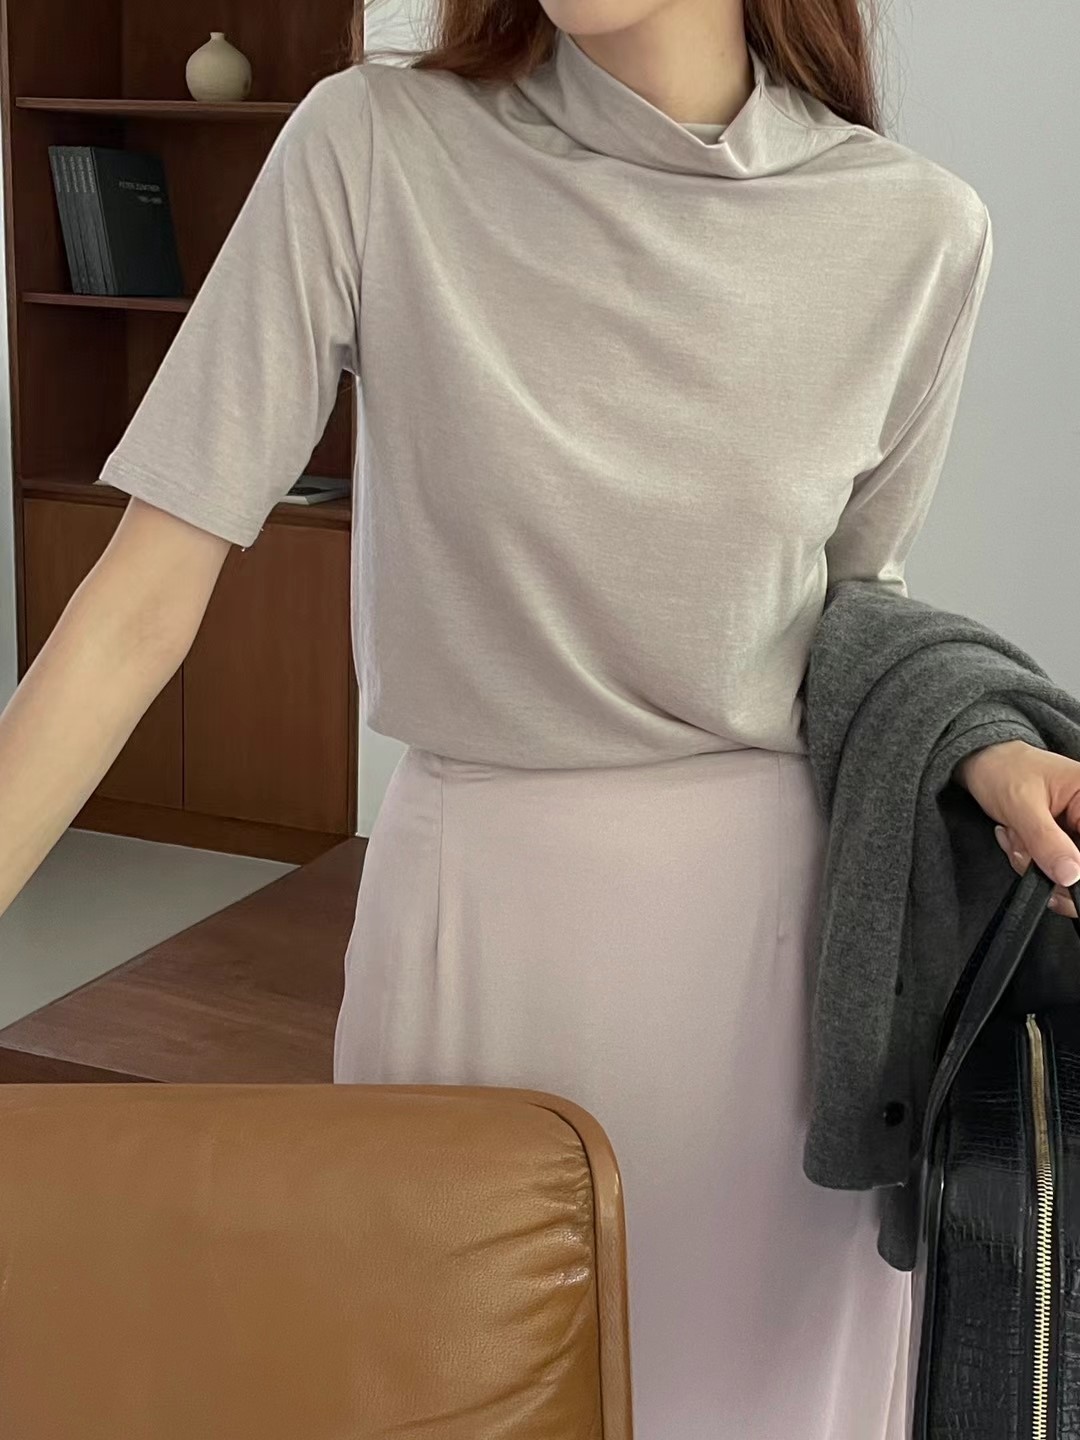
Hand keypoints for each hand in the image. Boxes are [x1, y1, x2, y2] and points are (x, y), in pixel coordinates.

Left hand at [955, 739, 1079, 917]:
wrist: (983, 762)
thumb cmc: (1003, 770)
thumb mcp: (1021, 806)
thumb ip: (1046, 842)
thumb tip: (1072, 876)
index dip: (1075, 865)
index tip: (1056, 873)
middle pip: (1078, 863)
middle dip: (1045, 861)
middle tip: (1021, 842)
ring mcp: (1075, 827)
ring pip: (1064, 868)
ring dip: (1032, 859)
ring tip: (1015, 833)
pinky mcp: (1062, 837)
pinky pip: (1050, 863)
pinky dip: (1028, 857)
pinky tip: (1016, 836)